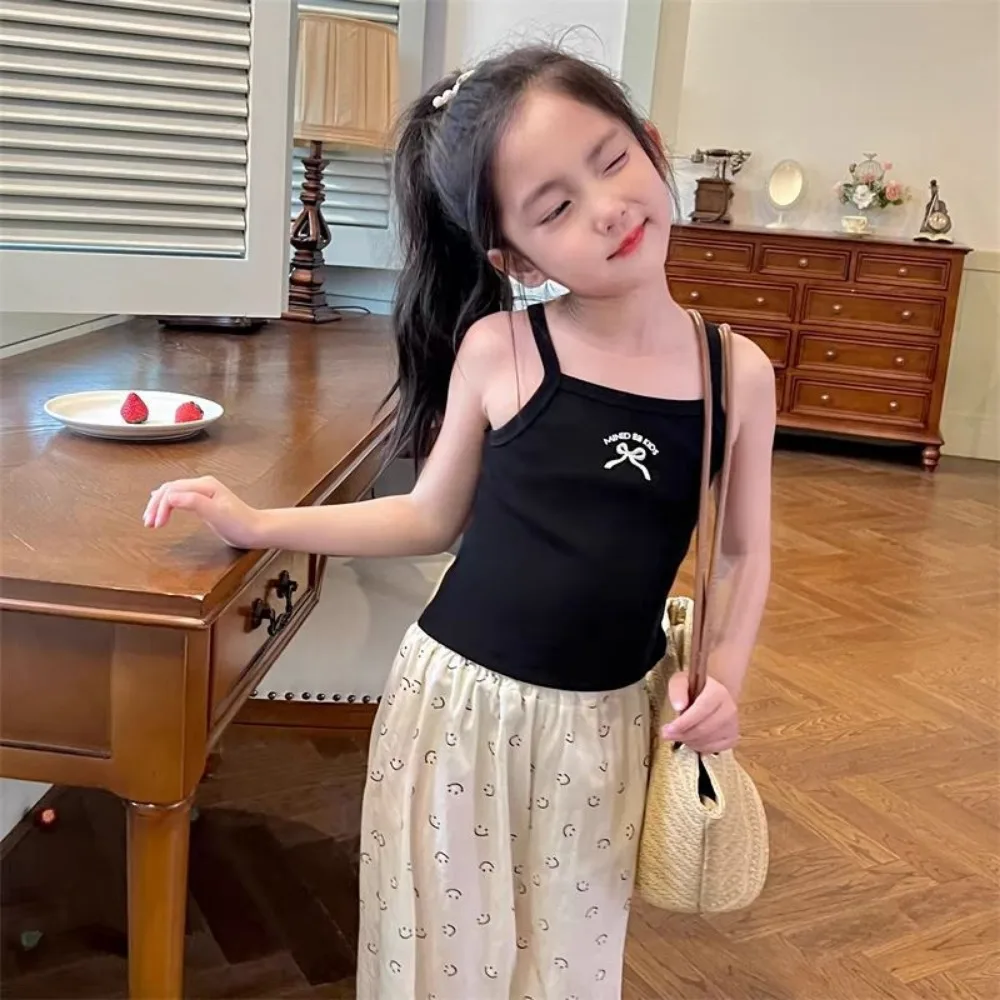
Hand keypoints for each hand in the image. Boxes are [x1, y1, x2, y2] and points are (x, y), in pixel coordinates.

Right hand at [143, 476, 263, 548]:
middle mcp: (202, 485)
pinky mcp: (204, 501)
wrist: (256, 530)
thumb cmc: (239, 524)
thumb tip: (170, 498)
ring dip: (159, 505)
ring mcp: (203, 492)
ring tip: (151, 520)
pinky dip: (167, 503)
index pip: (172, 491)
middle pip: (170, 489)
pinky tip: (162, 506)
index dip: (160, 507)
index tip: (156, 525)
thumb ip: (193, 503)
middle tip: (148, 523)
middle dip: (156, 505)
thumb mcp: (216, 514)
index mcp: (204, 485)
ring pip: (173, 493)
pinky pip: (180, 497)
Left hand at [662, 672, 738, 753]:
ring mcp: (732, 725)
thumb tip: (678, 706)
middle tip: (666, 734)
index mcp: (718, 692)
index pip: (701, 710)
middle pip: (704, 729)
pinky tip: (690, 739)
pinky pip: (712, 749)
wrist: (713, 695)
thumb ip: (678, 690)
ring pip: (707, 741)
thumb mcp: (681, 681)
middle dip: (682, 734)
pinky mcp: (732, 738)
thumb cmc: (695, 687)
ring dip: (688, 741)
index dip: (684, 722)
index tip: (668, 729)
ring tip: (678, 734)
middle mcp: (729, 709)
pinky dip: (698, 747)